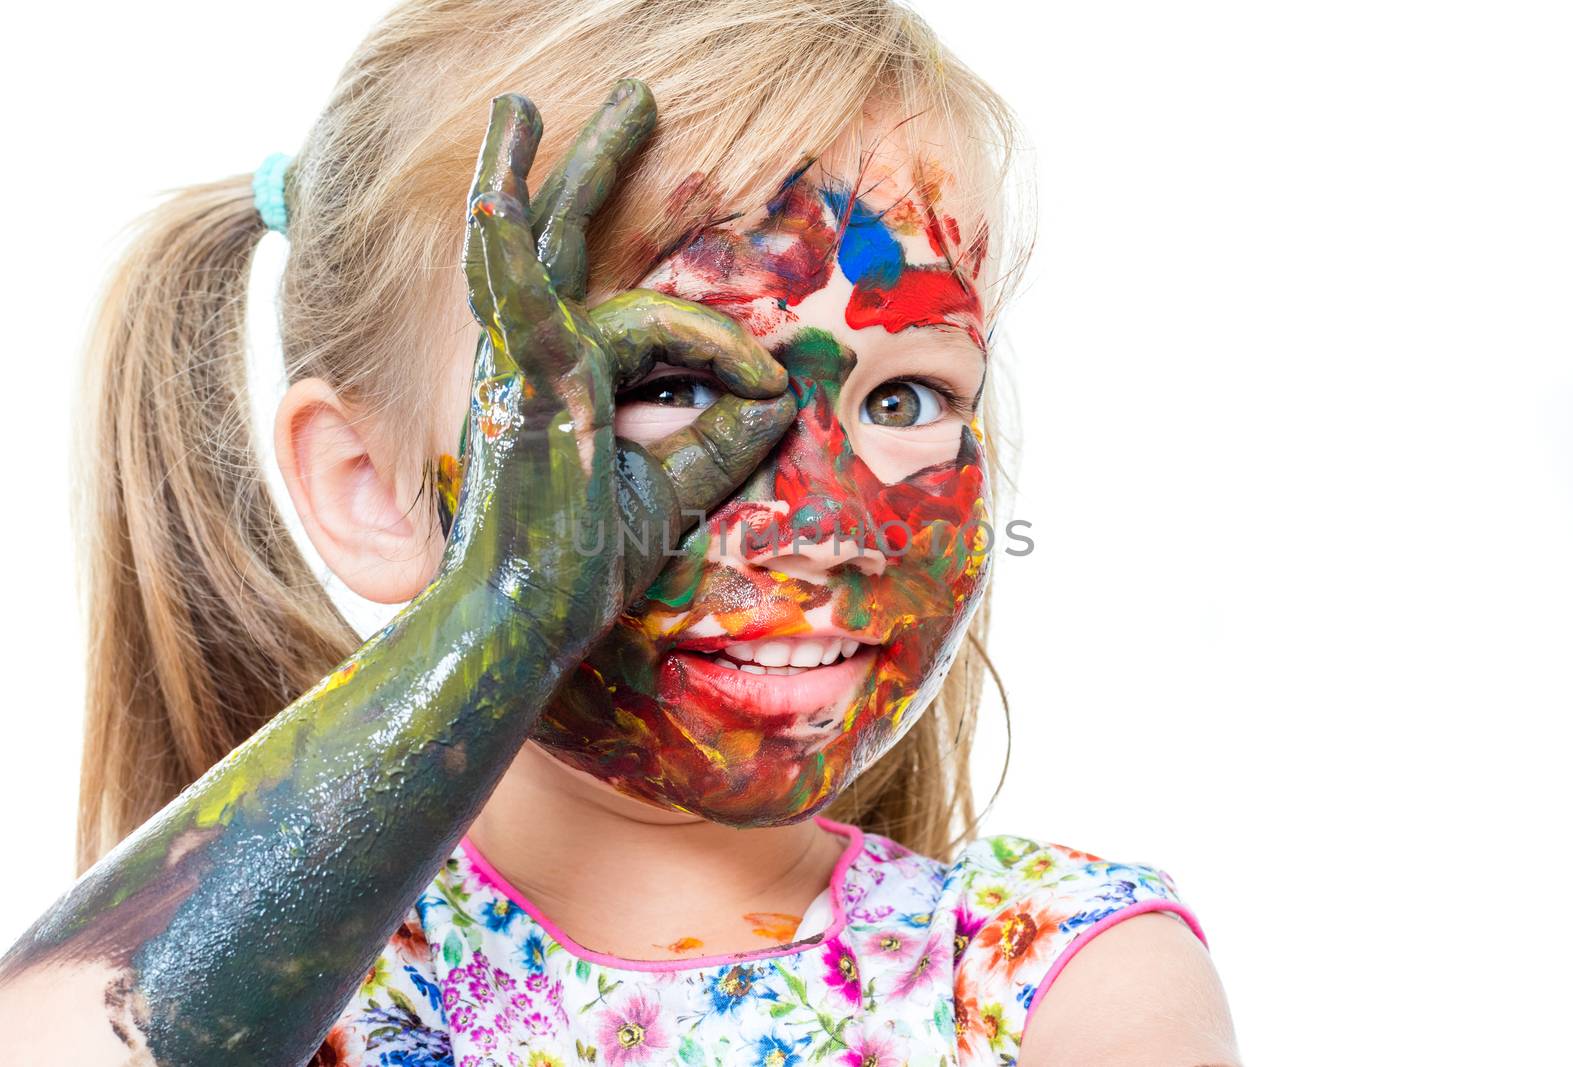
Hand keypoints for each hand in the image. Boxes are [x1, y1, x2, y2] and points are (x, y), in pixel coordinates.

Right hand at [444, 81, 795, 666]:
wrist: (526, 623)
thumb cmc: (581, 565)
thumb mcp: (671, 489)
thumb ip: (720, 441)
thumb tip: (785, 397)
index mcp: (567, 382)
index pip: (642, 318)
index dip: (722, 345)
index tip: (775, 388)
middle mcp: (537, 360)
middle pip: (567, 238)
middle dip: (598, 163)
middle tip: (634, 97)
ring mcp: (524, 368)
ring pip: (534, 244)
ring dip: (535, 169)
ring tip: (520, 102)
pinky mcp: (526, 387)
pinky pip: (531, 301)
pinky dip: (512, 246)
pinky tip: (497, 198)